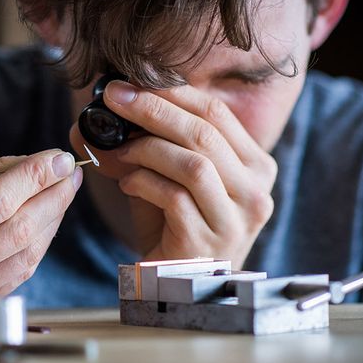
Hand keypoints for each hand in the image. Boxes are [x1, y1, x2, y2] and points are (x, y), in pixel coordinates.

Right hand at [0, 150, 81, 317]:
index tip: (59, 158)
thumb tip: (30, 165)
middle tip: (70, 172)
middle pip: (20, 233)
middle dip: (53, 198)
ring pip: (24, 258)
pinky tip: (42, 223)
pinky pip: (12, 277)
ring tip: (61, 192)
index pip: (0, 204)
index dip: (37, 177)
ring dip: (50, 223)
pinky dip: (33, 248)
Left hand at [73, 81, 276, 268]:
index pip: (217, 114)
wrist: (179, 280)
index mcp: (255, 166)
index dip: (172, 92)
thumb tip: (106, 107)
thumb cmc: (177, 222)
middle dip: (154, 110)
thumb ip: (151, 142)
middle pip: (204, 135)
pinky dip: (143, 183)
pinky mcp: (208, 243)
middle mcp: (256, 192)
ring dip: (146, 149)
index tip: (131, 82)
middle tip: (114, 98)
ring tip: (118, 150)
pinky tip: (128, 184)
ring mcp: (236, 220)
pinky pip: (174, 199)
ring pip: (193, 165)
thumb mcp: (170, 175)